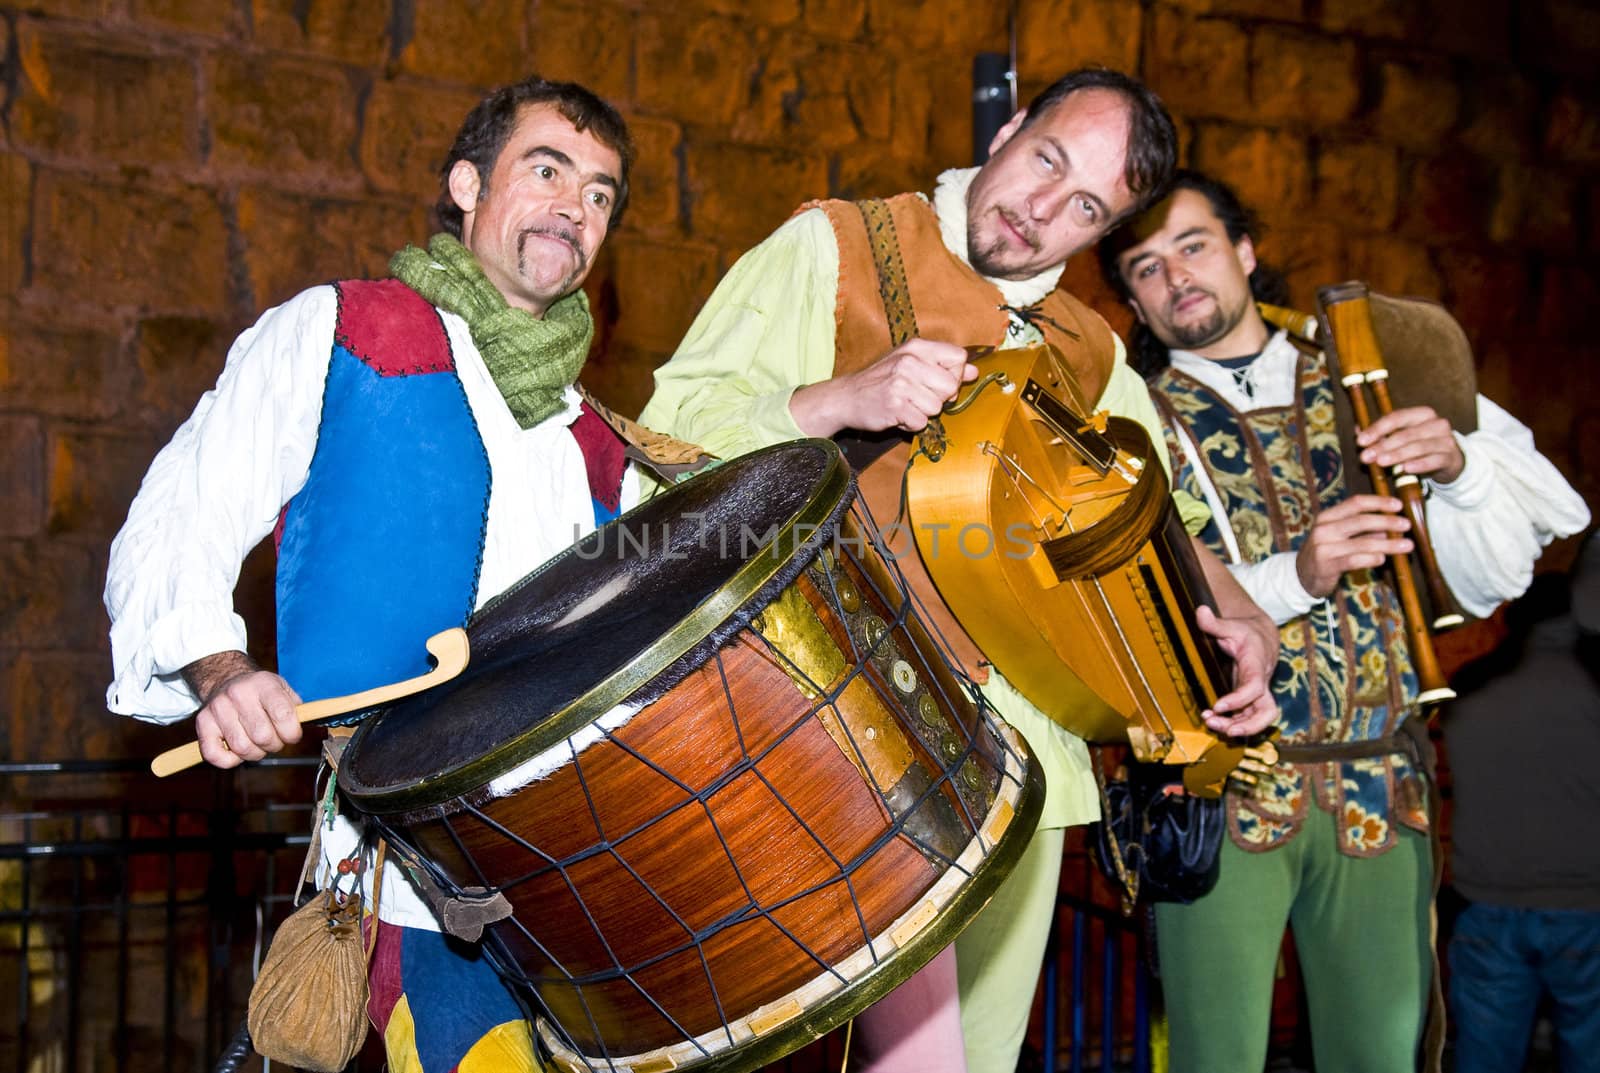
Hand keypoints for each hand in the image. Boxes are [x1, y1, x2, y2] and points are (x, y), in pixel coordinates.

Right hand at [184, 651, 301, 768]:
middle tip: (274, 740)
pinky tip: (237, 751)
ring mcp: (218, 709)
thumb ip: (298, 707)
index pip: (283, 716)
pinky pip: (215, 755)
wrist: (226, 678)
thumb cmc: (260, 690)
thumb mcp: (282, 688)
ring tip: (257, 743)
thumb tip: (311, 723)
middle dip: (274, 745)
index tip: (292, 735)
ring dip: (255, 753)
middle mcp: (238, 694)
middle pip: (262, 736)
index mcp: (263, 684)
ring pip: (242, 748)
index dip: (292, 733)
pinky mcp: (202, 723)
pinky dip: (230, 761)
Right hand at [789, 338, 977, 436]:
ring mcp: (901, 383)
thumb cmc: (881, 380)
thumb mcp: (911, 363)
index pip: (959, 358)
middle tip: (918, 396)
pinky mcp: (894, 405)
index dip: (954, 374)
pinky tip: (897, 415)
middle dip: (939, 397)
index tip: (937, 381)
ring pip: (937, 407)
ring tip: (905, 405)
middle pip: (951, 386)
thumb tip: (973, 371)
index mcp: (917, 347)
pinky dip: (910, 424)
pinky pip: (921, 423)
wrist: (847, 396)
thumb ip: (942, 366)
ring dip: (923, 412)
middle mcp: (909, 361)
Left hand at [1194, 605, 1279, 737]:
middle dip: (1249, 725)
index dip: (1238, 700)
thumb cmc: (1246, 633)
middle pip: (1267, 712)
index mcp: (1256, 665)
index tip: (1217, 706)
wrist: (1262, 638)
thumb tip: (1200, 611)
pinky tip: (1212, 720)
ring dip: (1237, 727)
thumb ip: (1214, 623)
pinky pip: (1246, 717)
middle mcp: (1261, 682)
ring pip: (1257, 718)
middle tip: (1226, 730)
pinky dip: (1232, 722)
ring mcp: (1258, 693)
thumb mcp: (1231, 625)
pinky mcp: (1250, 699)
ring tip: (1211, 724)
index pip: (1254, 687)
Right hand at [1295, 494, 1412, 597]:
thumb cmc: (1325, 552)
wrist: (1300, 576)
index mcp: (1327, 517)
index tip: (1398, 505)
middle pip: (1361, 520)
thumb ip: (1362, 530)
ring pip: (1362, 542)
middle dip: (1387, 522)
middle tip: (1407, 525)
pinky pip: (1354, 560)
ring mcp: (1323, 547)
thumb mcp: (1339, 535)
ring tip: (1406, 545)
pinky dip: (1372, 559)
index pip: (1355, 503)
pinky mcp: (1326, 566)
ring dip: (1387, 544)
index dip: (1378, 502)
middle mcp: (1324, 529)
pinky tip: (1383, 559)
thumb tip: (1391, 526)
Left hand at [1357, 405, 1463, 483]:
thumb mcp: (1401, 438)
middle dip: (1383, 445)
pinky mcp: (1451, 457)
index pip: (1397, 418)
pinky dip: (1419, 464)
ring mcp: (1446, 440)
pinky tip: (1406, 469)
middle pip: (1406, 434)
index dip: (1377, 429)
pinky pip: (1434, 460)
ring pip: (1419, 447)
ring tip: (1381, 462)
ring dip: (1397, 455)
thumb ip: (1381, 434)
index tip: (1360, 442)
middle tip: (1366, 457)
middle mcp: (1436, 424)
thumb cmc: (1420, 447)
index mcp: (1422, 414)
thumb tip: (1357, 430)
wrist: (1449, 462)